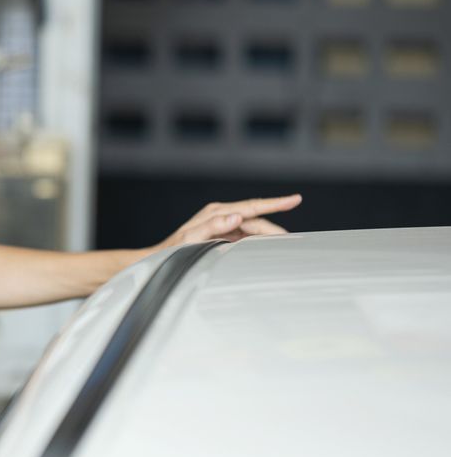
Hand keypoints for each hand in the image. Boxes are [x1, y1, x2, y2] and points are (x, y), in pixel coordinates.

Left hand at [155, 194, 301, 249]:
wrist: (160, 257)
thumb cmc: (173, 249)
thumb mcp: (190, 239)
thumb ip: (212, 226)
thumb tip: (236, 216)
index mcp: (216, 212)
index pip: (251, 207)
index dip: (275, 203)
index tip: (295, 199)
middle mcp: (222, 215)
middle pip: (255, 219)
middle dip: (274, 228)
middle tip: (292, 240)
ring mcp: (223, 224)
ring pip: (253, 227)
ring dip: (267, 235)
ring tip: (285, 244)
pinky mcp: (224, 234)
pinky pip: (246, 235)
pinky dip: (258, 239)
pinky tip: (268, 245)